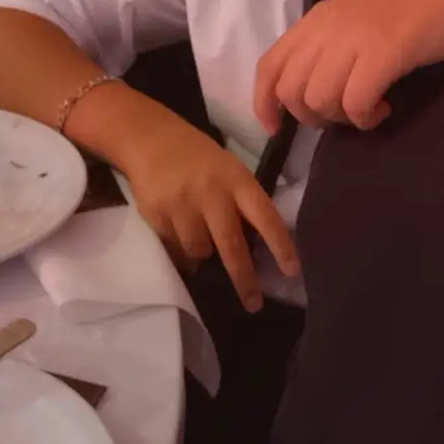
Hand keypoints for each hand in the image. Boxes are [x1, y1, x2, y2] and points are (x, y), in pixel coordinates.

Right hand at [118, 110, 297, 311]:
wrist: (150, 138)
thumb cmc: (198, 158)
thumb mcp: (228, 170)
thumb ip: (240, 203)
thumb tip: (253, 249)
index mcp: (236, 180)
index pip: (265, 216)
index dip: (280, 245)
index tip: (292, 271)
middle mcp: (211, 193)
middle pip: (232, 246)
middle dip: (243, 279)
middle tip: (253, 304)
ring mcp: (182, 205)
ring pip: (199, 252)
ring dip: (201, 254)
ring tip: (197, 235)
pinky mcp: (157, 215)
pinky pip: (174, 248)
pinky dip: (178, 248)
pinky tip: (176, 228)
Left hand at [254, 0, 443, 134]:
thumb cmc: (418, 6)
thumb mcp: (359, 22)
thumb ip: (332, 48)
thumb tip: (313, 94)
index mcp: (318, 18)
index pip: (270, 65)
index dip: (264, 103)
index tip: (277, 128)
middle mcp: (328, 25)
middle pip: (292, 90)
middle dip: (313, 117)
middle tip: (346, 113)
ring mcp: (355, 37)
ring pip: (319, 99)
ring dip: (342, 117)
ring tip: (369, 107)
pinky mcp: (384, 51)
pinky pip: (355, 102)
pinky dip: (366, 117)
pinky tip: (384, 106)